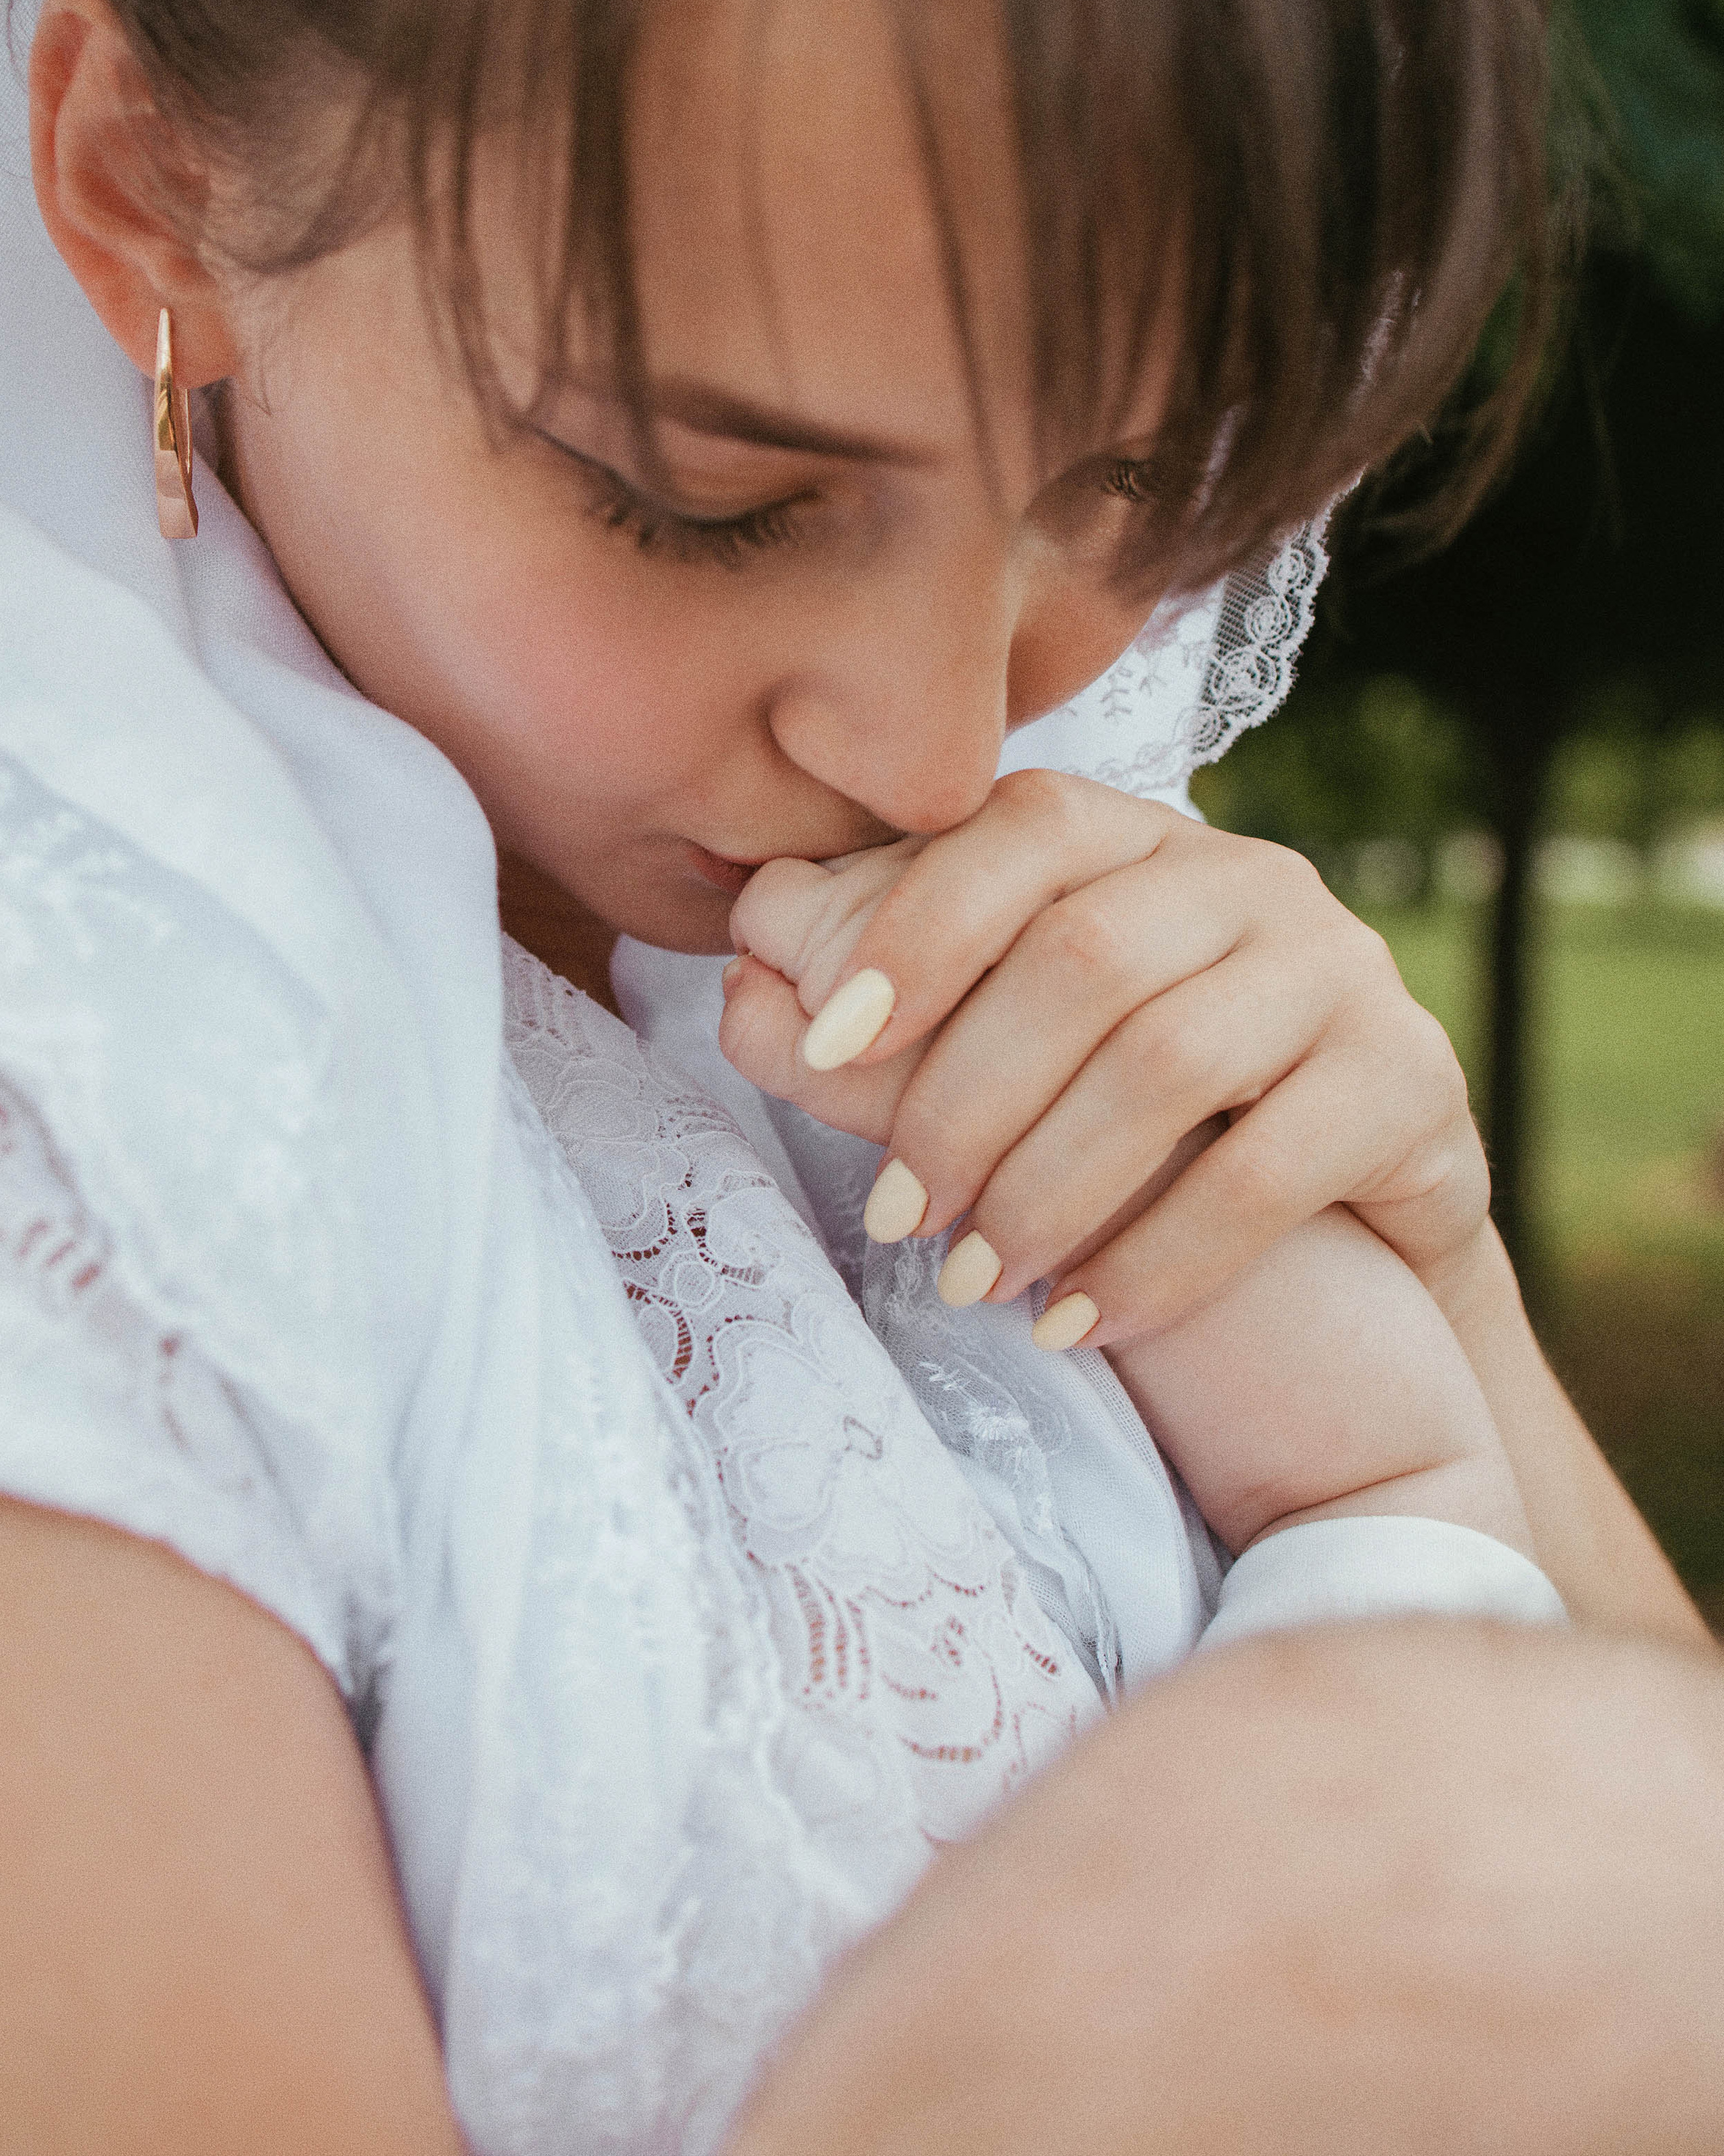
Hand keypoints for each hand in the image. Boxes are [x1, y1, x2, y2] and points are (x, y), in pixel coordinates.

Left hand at [720, 770, 1488, 1346]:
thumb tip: (743, 974)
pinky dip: (1154, 1257)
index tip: (820, 1042)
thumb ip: (880, 1008)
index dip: (912, 926)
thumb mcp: (1000, 1050)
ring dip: (1047, 1187)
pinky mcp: (1411, 1081)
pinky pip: (1269, 1168)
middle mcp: (1249, 876)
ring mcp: (1343, 968)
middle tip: (896, 1215)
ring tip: (971, 1283)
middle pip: (1085, 957)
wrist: (1339, 1234)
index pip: (1017, 831)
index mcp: (1135, 839)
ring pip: (1170, 1062)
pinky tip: (1076, 1324)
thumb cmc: (1124, 1123)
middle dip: (965, 1093)